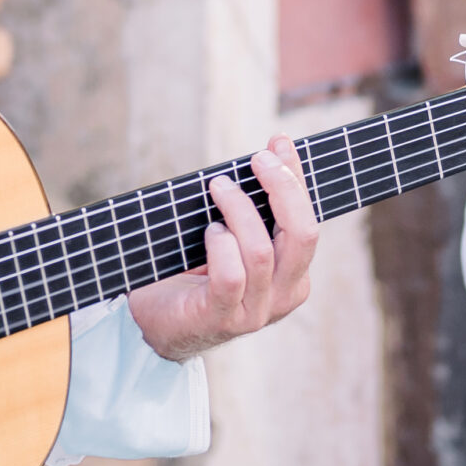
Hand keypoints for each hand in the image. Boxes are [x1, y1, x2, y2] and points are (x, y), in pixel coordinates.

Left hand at [128, 138, 320, 360]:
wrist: (157, 323)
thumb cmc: (195, 271)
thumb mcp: (234, 235)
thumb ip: (253, 208)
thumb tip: (267, 154)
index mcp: (295, 275)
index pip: (309, 220)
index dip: (296, 178)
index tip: (278, 142)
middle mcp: (285, 296)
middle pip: (303, 234)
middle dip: (282, 188)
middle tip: (257, 159)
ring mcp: (256, 311)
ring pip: (261, 251)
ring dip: (239, 211)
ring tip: (219, 188)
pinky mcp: (223, 318)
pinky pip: (231, 275)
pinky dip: (220, 245)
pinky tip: (209, 232)